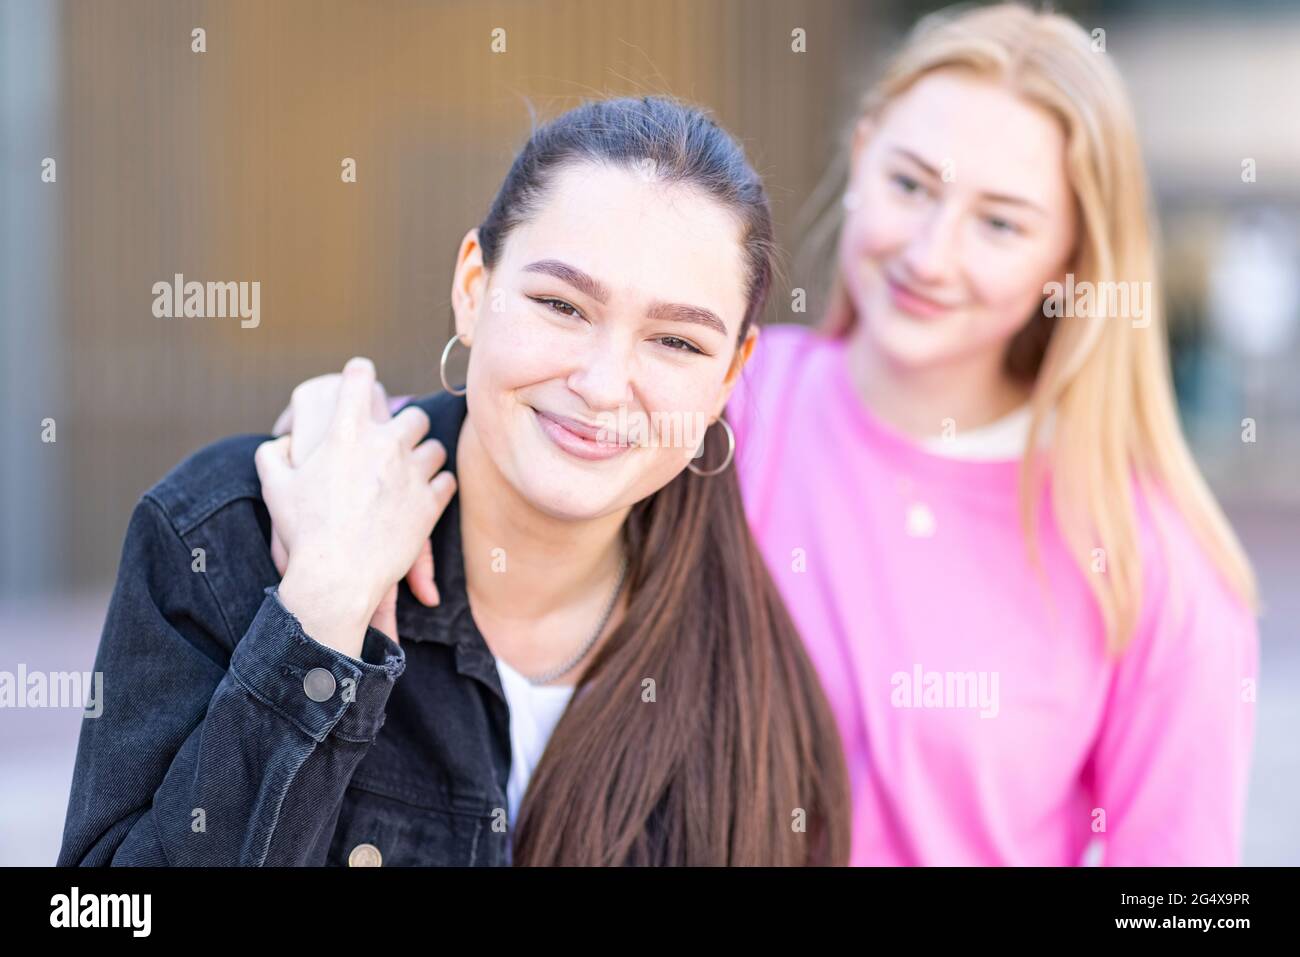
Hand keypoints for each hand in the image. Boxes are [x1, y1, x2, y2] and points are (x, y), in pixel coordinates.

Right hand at [256, 357, 455, 657]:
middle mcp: (384, 445)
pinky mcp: (430, 503)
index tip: (363, 375)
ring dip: (424, 459)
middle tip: (397, 444)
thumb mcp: (275, 487)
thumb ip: (273, 455)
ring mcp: (411, 473)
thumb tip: (280, 442)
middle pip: (414, 416)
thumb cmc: (302, 531)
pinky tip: (424, 496)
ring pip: (434, 449)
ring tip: (411, 475)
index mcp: (345, 433)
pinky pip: (446, 482)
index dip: (361, 372)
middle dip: (407, 427)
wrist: (336, 575)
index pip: (360, 379)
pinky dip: (438, 487)